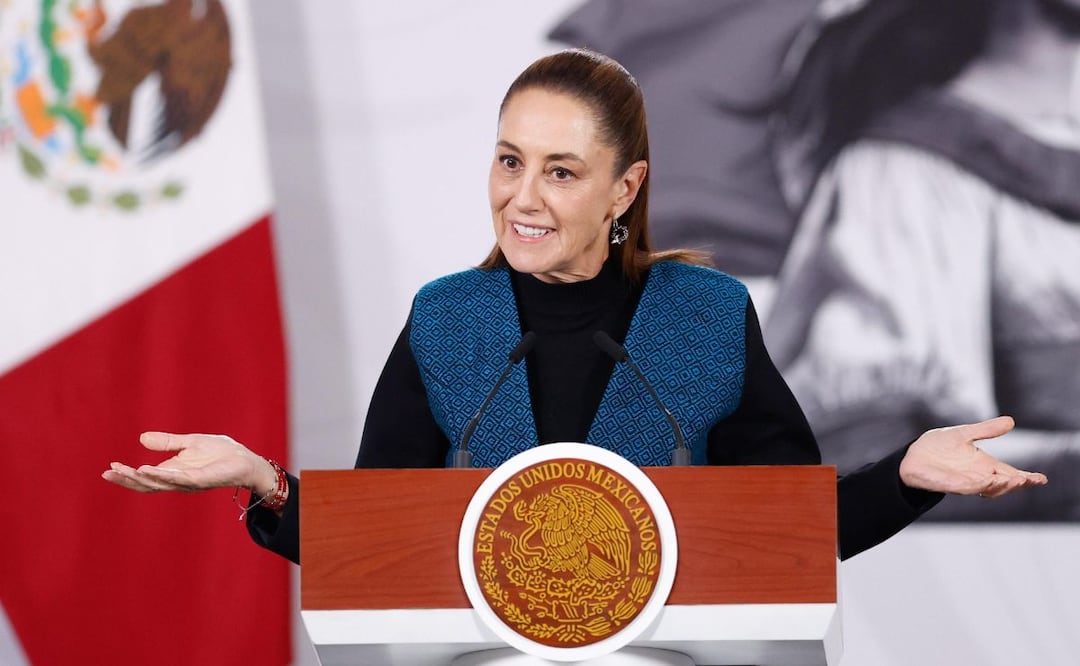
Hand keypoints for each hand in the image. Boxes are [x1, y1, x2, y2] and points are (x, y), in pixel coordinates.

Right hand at [102, 432, 273, 494]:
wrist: (245, 460)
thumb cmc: (220, 453)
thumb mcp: (189, 443)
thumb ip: (167, 442)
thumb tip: (142, 438)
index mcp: (173, 473)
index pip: (145, 478)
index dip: (127, 475)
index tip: (108, 469)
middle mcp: (178, 481)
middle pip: (147, 484)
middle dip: (127, 479)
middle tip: (108, 473)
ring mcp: (188, 482)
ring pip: (159, 484)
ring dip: (140, 478)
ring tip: (124, 471)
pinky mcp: (201, 480)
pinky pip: (178, 479)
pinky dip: (162, 475)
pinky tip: (148, 469)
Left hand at [899, 416, 1048, 497]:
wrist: (913, 455)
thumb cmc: (939, 446)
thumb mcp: (965, 434)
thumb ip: (986, 430)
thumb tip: (1011, 421)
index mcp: (984, 465)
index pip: (1010, 473)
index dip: (1026, 478)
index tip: (1042, 479)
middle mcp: (979, 476)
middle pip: (1004, 484)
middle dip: (1017, 483)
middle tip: (1029, 479)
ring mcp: (966, 482)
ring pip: (989, 489)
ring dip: (1003, 486)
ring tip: (1015, 480)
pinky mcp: (951, 485)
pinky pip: (969, 488)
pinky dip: (981, 486)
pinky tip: (989, 481)